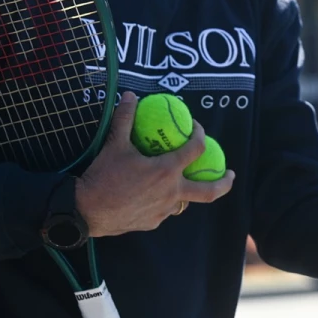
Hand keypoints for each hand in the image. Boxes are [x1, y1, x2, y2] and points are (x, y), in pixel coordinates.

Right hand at [74, 92, 234, 236]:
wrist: (85, 210)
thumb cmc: (103, 175)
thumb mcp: (114, 143)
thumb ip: (125, 117)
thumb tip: (130, 95)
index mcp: (167, 171)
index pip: (195, 149)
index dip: (200, 135)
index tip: (197, 129)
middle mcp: (172, 193)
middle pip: (209, 191)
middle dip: (225, 183)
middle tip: (231, 174)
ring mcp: (163, 211)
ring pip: (184, 201)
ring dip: (188, 191)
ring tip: (186, 183)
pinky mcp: (152, 223)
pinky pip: (164, 210)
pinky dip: (165, 201)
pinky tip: (154, 195)